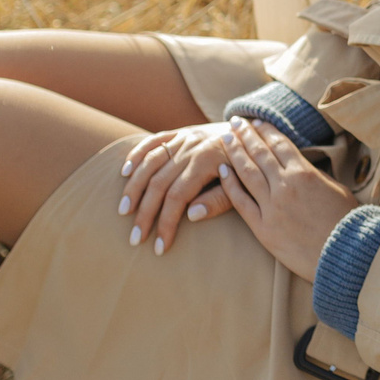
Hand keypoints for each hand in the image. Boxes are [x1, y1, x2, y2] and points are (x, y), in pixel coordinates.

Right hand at [117, 121, 239, 255]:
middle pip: (159, 182)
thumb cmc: (251, 167)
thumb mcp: (244, 185)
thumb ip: (220, 199)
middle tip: (135, 238)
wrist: (256, 134)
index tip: (159, 247)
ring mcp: (185, 138)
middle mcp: (192, 147)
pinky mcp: (181, 132)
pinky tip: (124, 172)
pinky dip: (136, 154)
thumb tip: (191, 216)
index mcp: (208, 161)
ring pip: (151, 162)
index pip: (178, 196)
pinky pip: (154, 141)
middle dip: (145, 213)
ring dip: (134, 187)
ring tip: (123, 211)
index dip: (166, 223)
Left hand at [216, 120, 361, 281]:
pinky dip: (230, 184)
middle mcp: (285, 185)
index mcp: (305, 173)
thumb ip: (315, 175)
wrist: (345, 255)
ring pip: (246, 172)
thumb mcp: (336, 188)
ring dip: (234, 152)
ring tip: (225, 138)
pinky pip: (240, 202)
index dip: (265, 130)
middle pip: (259, 153)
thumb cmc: (347, 222)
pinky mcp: (263, 228)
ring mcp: (272, 207)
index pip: (279, 144)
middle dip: (245, 134)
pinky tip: (222, 171)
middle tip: (234, 121)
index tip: (255, 121)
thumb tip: (300, 165)